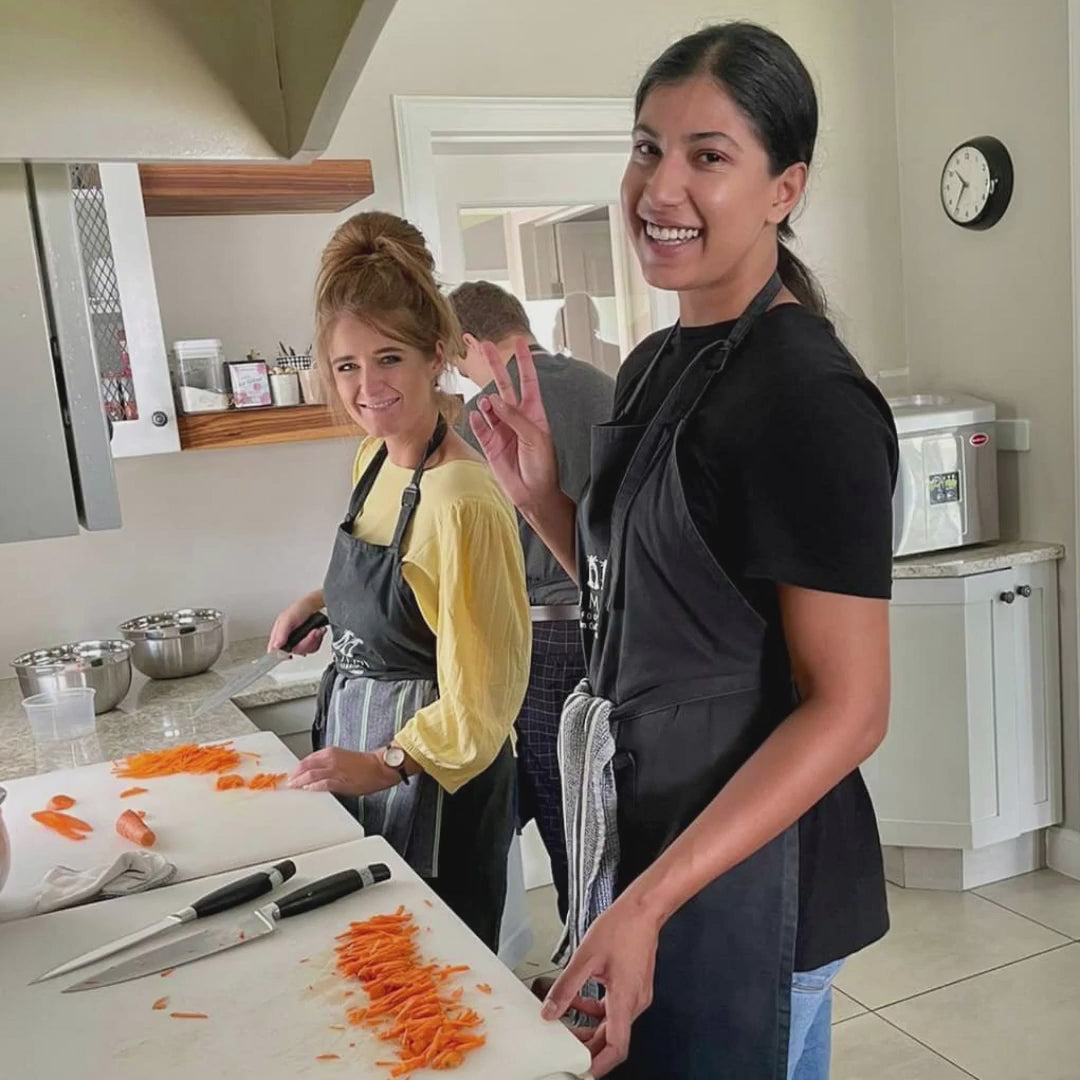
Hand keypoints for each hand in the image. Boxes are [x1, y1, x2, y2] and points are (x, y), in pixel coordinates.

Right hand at [269, 593, 325, 654]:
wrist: (314, 606)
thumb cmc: (299, 609)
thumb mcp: (287, 619)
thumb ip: (281, 633)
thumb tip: (276, 646)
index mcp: (278, 635)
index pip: (275, 650)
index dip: (281, 655)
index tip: (289, 655)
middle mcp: (287, 640)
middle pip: (295, 651)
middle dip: (306, 642)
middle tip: (312, 633)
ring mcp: (298, 642)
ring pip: (306, 650)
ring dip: (314, 640)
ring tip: (315, 630)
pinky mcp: (308, 643)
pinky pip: (313, 648)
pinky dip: (318, 639)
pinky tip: (317, 631)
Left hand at [287, 747, 392, 794]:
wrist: (379, 767)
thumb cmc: (365, 764)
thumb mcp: (343, 758)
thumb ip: (328, 763)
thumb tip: (316, 773)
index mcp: (331, 752)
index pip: (307, 759)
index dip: (298, 768)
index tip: (292, 774)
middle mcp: (331, 759)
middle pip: (305, 766)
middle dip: (295, 775)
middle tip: (288, 782)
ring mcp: (334, 770)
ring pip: (310, 775)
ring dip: (299, 781)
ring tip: (293, 787)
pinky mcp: (340, 781)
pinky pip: (322, 784)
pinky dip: (312, 787)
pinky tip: (307, 790)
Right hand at [468, 337, 558, 517]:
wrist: (533, 492)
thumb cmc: (543, 466)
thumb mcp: (535, 437)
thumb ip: (515, 417)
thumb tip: (494, 400)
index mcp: (533, 412)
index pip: (527, 380)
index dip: (524, 361)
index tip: (519, 342)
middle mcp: (516, 417)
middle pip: (503, 384)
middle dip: (495, 365)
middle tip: (484, 345)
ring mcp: (501, 429)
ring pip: (488, 405)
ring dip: (487, 402)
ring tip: (489, 406)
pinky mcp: (489, 443)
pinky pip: (479, 426)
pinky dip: (477, 420)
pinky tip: (478, 417)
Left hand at [540, 897, 660, 1076]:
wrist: (643, 909)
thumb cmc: (622, 927)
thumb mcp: (585, 958)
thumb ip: (566, 988)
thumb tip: (551, 1011)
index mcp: (625, 999)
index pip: (616, 1047)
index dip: (599, 1064)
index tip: (584, 1071)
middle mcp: (635, 1002)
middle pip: (613, 1038)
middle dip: (589, 1046)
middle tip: (568, 1049)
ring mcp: (637, 994)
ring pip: (613, 1023)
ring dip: (591, 1027)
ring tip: (567, 1025)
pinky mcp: (634, 985)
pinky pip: (614, 1007)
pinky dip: (596, 1008)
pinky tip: (579, 999)